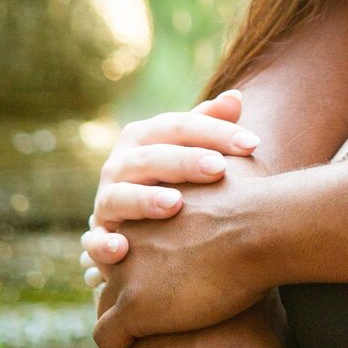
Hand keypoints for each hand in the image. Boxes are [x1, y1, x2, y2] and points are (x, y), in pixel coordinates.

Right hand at [81, 91, 259, 287]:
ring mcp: (106, 199)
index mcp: (145, 136)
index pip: (181, 126)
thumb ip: (210, 124)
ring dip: (145, 199)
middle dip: (185, 161)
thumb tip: (236, 98)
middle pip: (152, 157)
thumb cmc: (174, 176)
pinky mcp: (98, 236)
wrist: (136, 219)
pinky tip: (122, 249)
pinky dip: (103, 245)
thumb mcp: (190, 147)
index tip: (253, 144)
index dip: (217, 132)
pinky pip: (94, 242)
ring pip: (120, 195)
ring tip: (175, 203)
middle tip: (219, 168)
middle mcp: (120, 164)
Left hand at [94, 169, 271, 347]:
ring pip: (107, 306)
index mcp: (151, 206)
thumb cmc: (262, 199)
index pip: (129, 235)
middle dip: (123, 288)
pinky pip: (108, 337)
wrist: (260, 227)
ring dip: (121, 323)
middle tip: (141, 310)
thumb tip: (249, 130)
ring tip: (138, 339)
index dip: (137, 255)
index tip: (151, 274)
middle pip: (111, 269)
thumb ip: (230, 160)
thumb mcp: (239, 165)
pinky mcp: (133, 306)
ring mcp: (126, 271)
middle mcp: (129, 235)